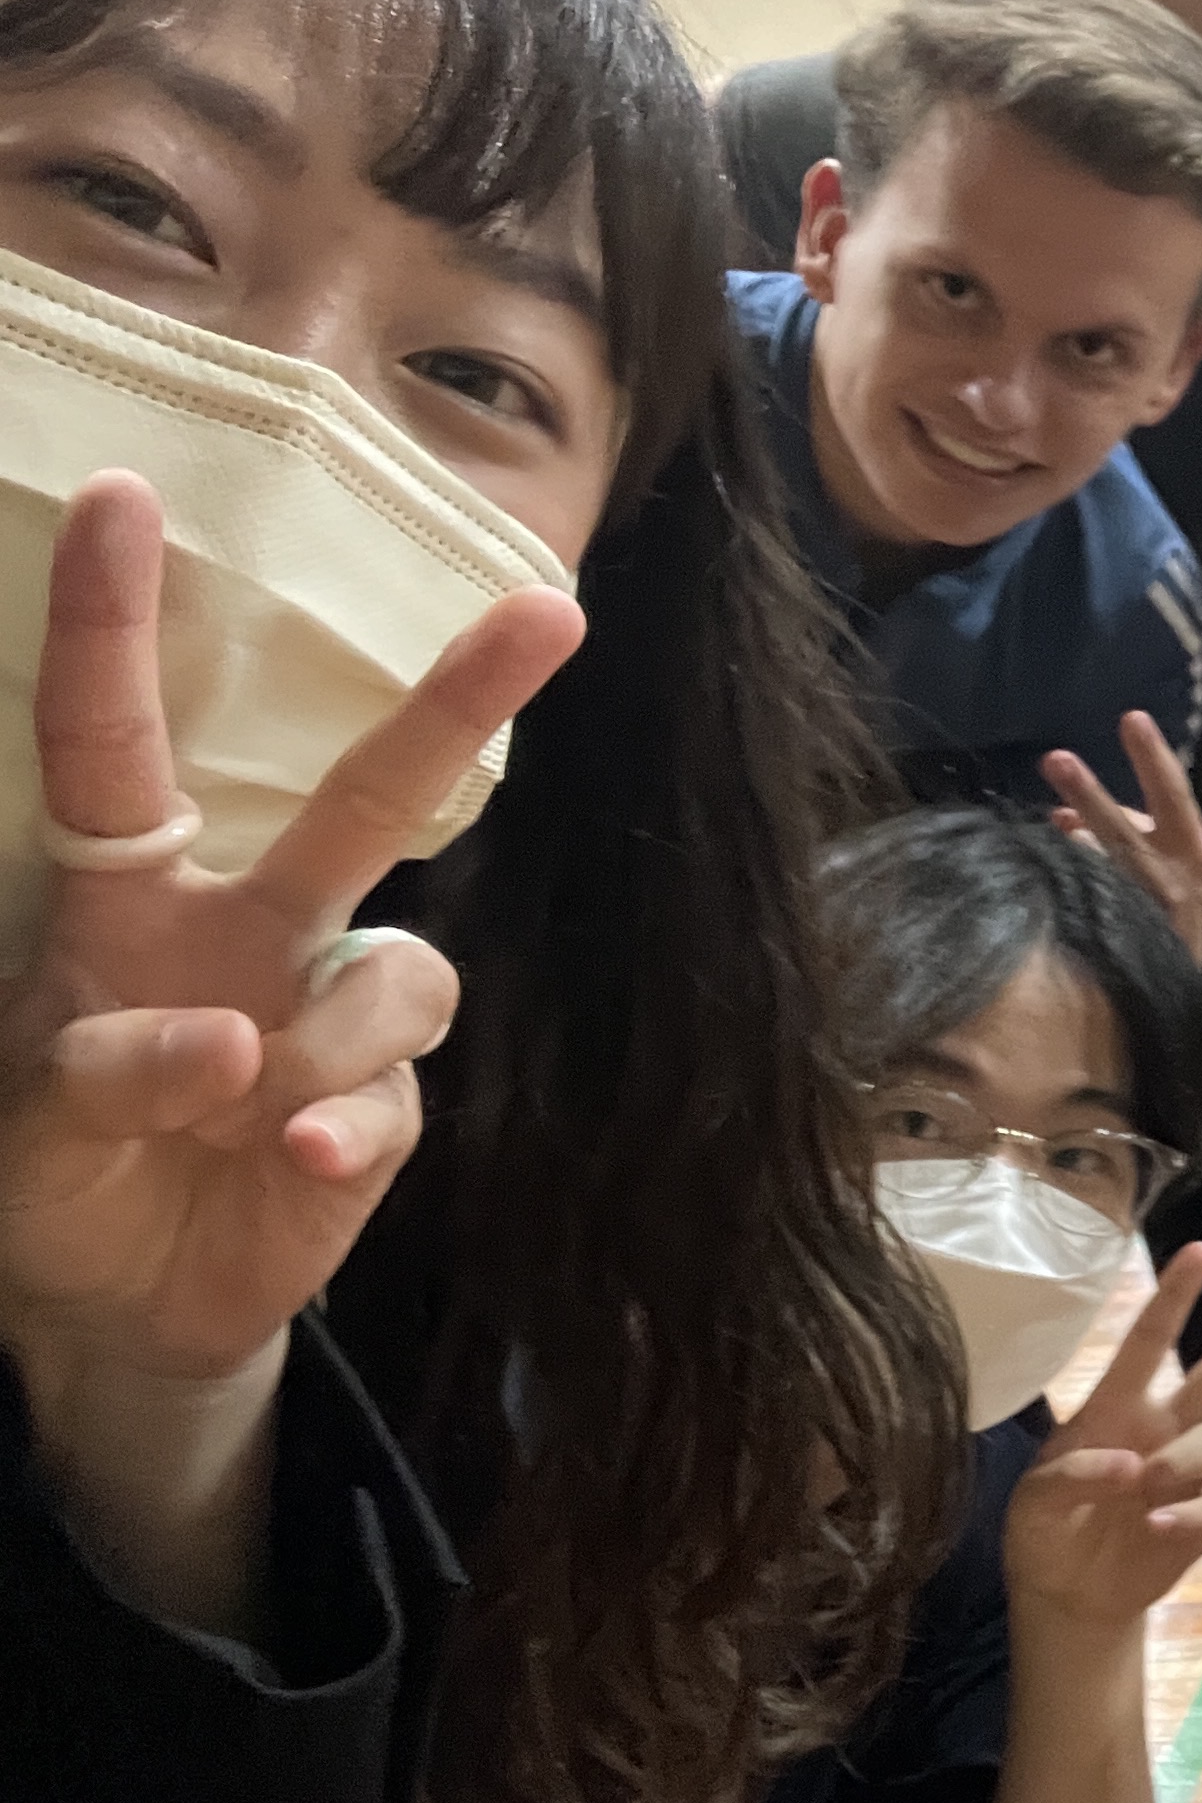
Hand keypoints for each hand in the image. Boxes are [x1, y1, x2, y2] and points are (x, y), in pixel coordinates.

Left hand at [0, 474, 582, 1400]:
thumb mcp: (22, 1127)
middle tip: (548, 613)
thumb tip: (233, 1037)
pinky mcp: (387, 1106)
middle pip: (364, 800)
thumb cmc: (52, 1176)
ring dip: (335, 1039)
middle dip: (459, 704)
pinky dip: (352, 1120)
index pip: (112, 749)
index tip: (122, 494)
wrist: (122, 1308)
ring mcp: (328, 1014)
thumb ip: (101, 1071)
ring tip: (264, 1112)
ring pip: (401, 967)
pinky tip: (301, 1159)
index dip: (111, 626)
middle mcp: (248, 930)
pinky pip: (401, 1089)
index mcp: (128, 901)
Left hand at [1003, 1243, 1201, 1629]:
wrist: (1067, 1598)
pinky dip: (1194, 1516)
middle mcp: (1161, 1428)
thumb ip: (1069, 1477)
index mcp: (1115, 1408)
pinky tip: (1157, 1529)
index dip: (1174, 1296)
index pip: (1148, 1341)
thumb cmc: (1042, 1534)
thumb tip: (1133, 1468)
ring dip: (1189, 1460)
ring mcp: (1189, 1474)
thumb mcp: (1030, 1505)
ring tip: (1148, 1492)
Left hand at [1042, 712, 1201, 967]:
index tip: (1131, 718)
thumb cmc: (1167, 915)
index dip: (1152, 758)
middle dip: (1091, 796)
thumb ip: (1132, 833)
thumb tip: (1065, 816)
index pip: (1173, 796)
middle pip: (1124, 833)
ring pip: (1099, 868)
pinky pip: (1080, 902)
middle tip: (1055, 758)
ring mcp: (1141, 913)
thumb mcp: (1169, 868)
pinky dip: (1060, 881)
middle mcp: (1171, 881)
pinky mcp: (1116, 941)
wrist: (1170, 993)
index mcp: (1193, 855)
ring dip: (1067, 842)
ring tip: (1038, 816)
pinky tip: (1037, 871)